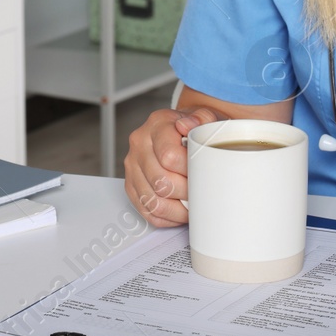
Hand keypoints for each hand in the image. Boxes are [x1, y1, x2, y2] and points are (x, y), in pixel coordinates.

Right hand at [123, 106, 226, 226]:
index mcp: (157, 125)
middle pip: (161, 183)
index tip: (203, 173)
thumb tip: (187, 126)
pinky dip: (167, 217)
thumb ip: (201, 118)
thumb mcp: (204, 118)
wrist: (179, 131)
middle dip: (186, 193)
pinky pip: (147, 211)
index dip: (189, 171)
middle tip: (201, 192)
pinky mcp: (131, 185)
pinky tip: (180, 210)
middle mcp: (140, 144)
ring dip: (178, 210)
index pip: (169, 157)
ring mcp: (132, 166)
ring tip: (193, 205)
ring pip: (153, 202)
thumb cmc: (193, 128)